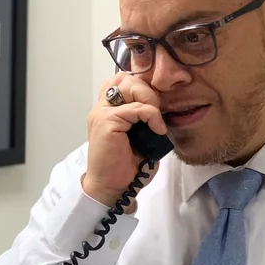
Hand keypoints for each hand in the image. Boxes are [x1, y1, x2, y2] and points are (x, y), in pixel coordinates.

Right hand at [82, 73, 166, 211]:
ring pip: (128, 85)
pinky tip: (157, 129)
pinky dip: (152, 115)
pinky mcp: (106, 121)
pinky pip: (136, 108)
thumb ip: (145, 118)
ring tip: (155, 118)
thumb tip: (163, 108)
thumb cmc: (125, 167)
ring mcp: (101, 113)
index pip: (123, 81)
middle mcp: (101, 108)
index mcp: (107, 109)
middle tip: (157, 111)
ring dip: (148, 98)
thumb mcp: (140, 137)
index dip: (143, 89)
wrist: (112, 188)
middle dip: (146, 90)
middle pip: (125, 77)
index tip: (156, 108)